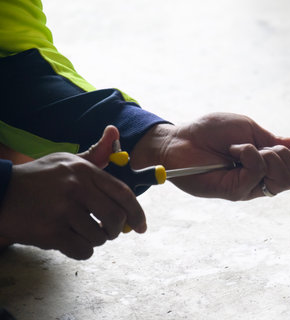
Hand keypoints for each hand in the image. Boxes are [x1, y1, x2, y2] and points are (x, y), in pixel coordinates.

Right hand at [0, 126, 145, 259]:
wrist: (0, 193)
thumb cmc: (39, 178)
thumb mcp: (66, 160)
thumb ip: (95, 153)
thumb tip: (114, 131)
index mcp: (84, 171)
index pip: (123, 194)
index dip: (137, 213)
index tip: (142, 226)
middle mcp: (77, 189)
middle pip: (115, 218)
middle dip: (116, 230)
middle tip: (109, 232)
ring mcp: (63, 211)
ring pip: (99, 237)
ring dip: (96, 240)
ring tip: (83, 232)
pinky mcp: (50, 232)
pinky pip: (83, 250)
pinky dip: (83, 251)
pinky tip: (73, 242)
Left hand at [130, 113, 289, 199]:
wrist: (181, 139)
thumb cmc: (211, 132)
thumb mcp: (250, 130)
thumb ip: (276, 142)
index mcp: (267, 165)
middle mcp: (261, 179)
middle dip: (287, 157)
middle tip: (264, 147)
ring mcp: (248, 186)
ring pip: (281, 180)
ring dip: (270, 156)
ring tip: (246, 148)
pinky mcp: (235, 191)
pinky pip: (257, 174)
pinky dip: (249, 155)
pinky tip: (234, 150)